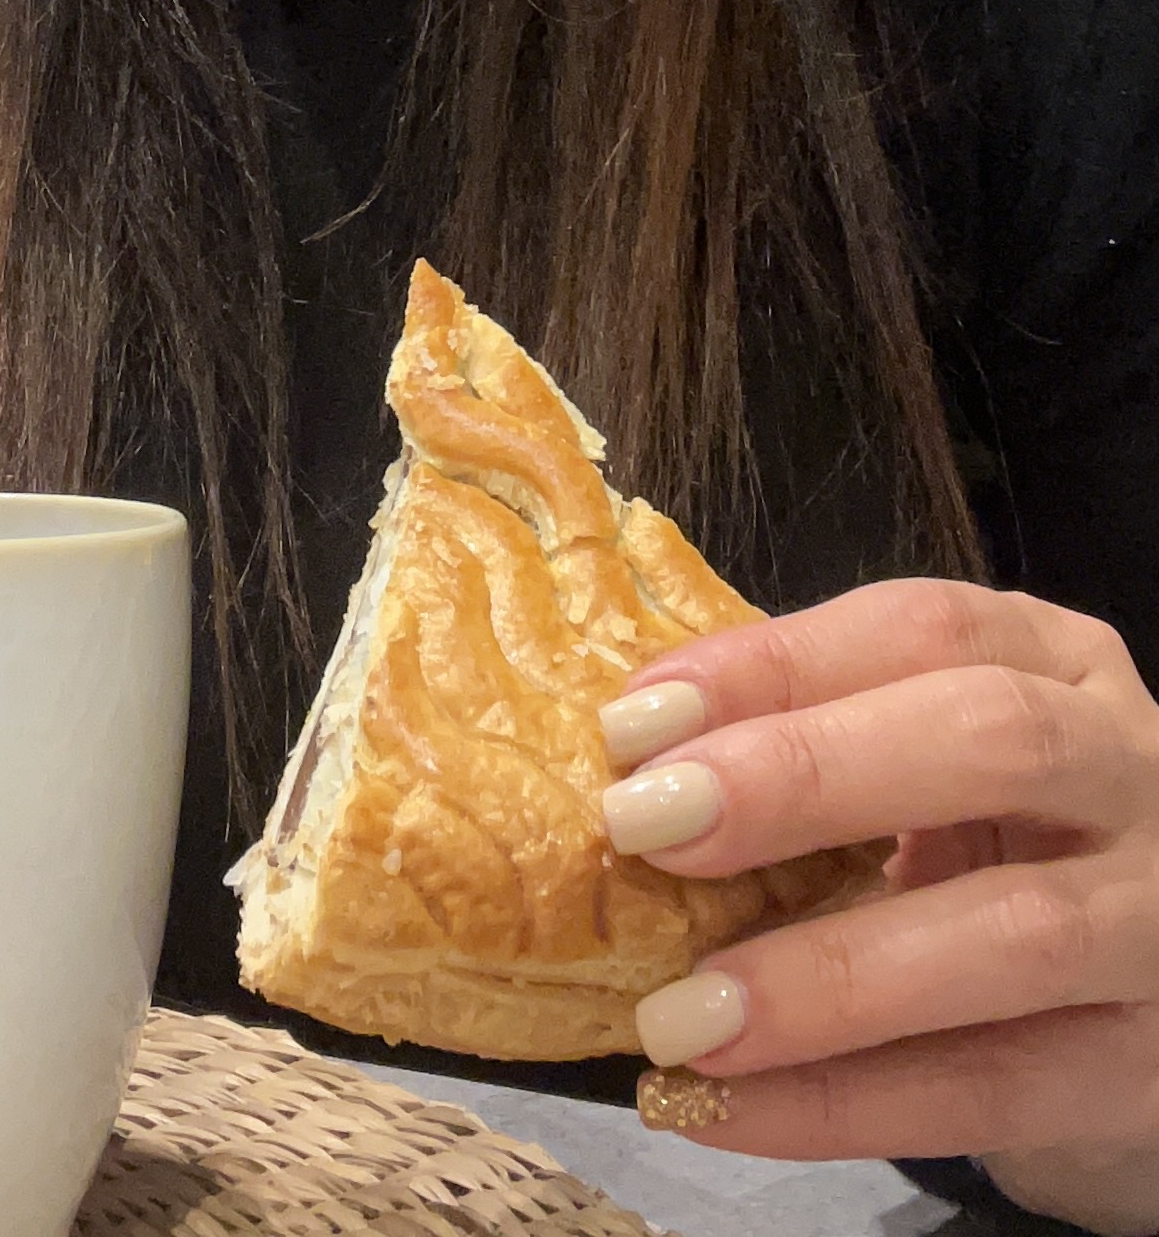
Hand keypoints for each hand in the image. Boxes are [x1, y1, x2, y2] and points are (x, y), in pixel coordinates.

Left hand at [595, 579, 1158, 1235]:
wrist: (1137, 1019)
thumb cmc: (1003, 858)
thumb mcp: (933, 775)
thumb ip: (819, 751)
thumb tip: (630, 766)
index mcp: (1060, 665)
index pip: (926, 628)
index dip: (780, 663)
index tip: (635, 720)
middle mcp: (1132, 771)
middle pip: (993, 741)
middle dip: (807, 774)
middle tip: (649, 825)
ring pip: (1015, 932)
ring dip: (829, 977)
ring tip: (680, 1017)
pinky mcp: (1151, 1069)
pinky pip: (997, 1088)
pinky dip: (848, 1104)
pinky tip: (726, 1109)